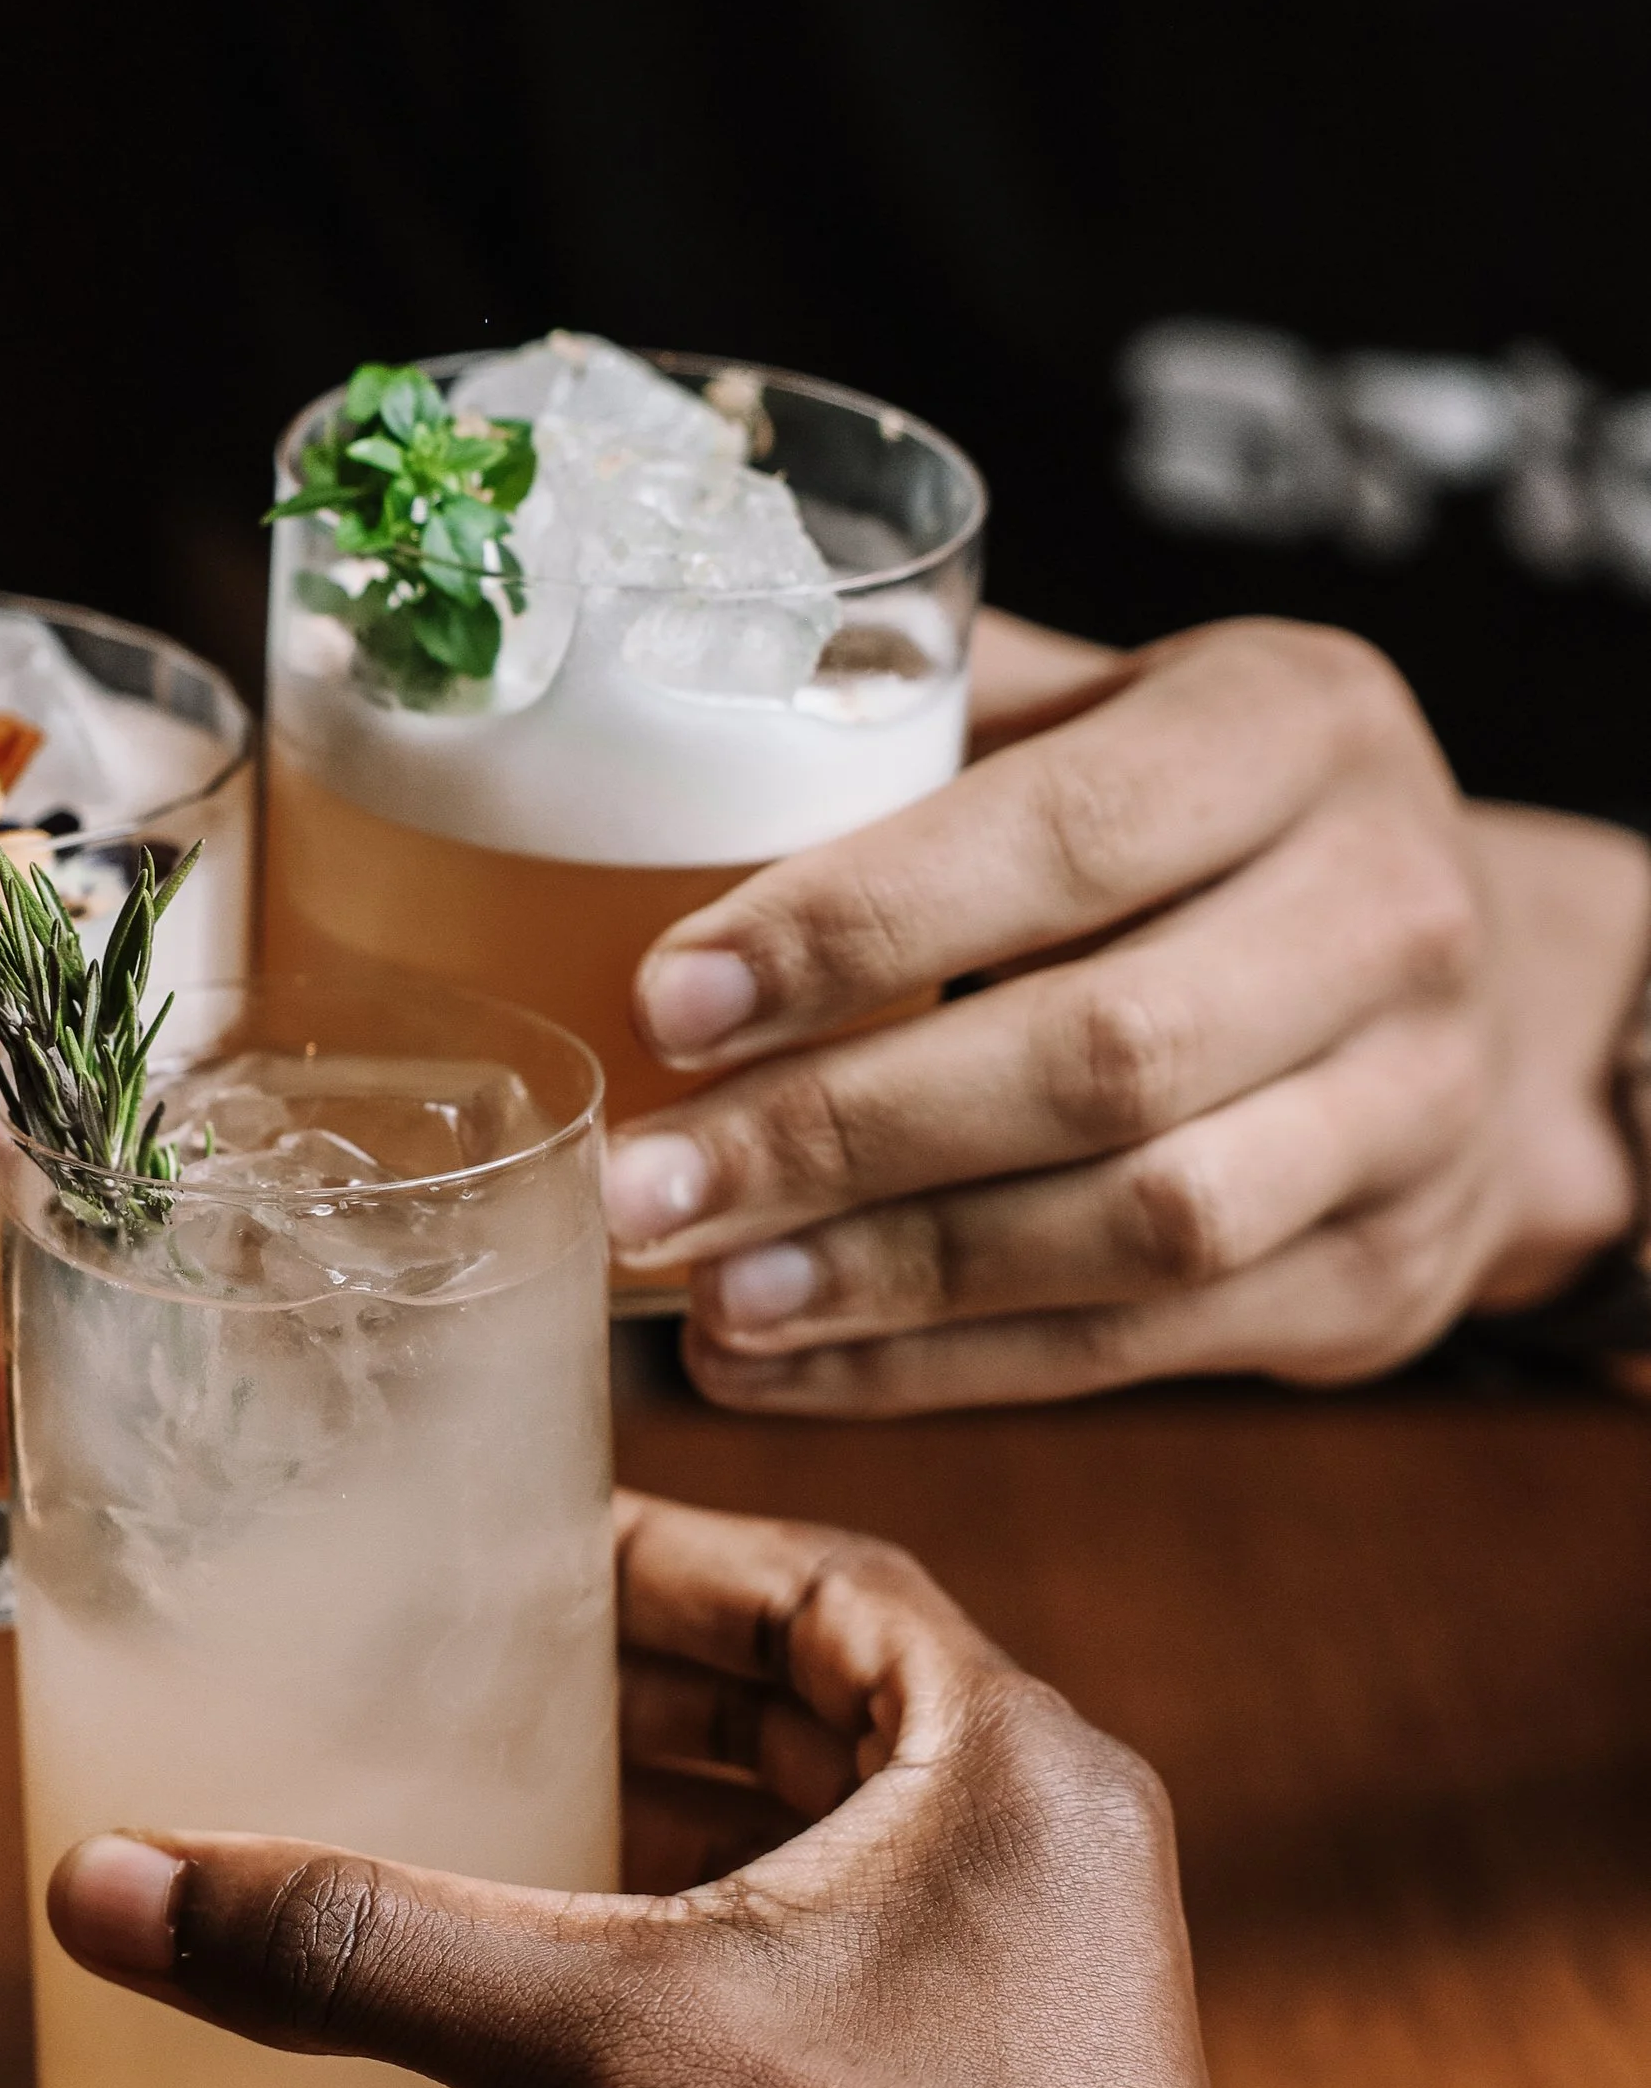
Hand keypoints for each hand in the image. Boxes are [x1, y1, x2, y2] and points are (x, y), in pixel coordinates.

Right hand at [47, 1491, 1255, 2087]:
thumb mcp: (610, 2058)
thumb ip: (368, 1953)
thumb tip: (119, 1886)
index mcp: (1016, 1778)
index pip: (825, 1588)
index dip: (667, 1554)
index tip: (518, 1549)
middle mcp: (1031, 1869)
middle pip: (810, 1712)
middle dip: (635, 1691)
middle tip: (459, 1672)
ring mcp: (1006, 2010)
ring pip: (801, 1858)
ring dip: (648, 1828)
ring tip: (469, 1810)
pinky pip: (797, 1987)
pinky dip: (672, 1963)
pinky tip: (532, 2001)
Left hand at [602, 612, 1650, 1413]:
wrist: (1446, 994)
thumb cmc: (1195, 833)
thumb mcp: (1101, 718)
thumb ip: (920, 729)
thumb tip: (640, 774)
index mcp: (1300, 724)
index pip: (1067, 833)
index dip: (855, 929)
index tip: (666, 1003)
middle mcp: (1392, 910)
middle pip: (1101, 1053)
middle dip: (840, 1134)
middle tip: (648, 1185)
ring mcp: (1414, 1110)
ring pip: (1138, 1225)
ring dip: (892, 1277)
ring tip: (705, 1296)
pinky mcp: (1383, 1279)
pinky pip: (1139, 1348)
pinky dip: (941, 1370)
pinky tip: (789, 1361)